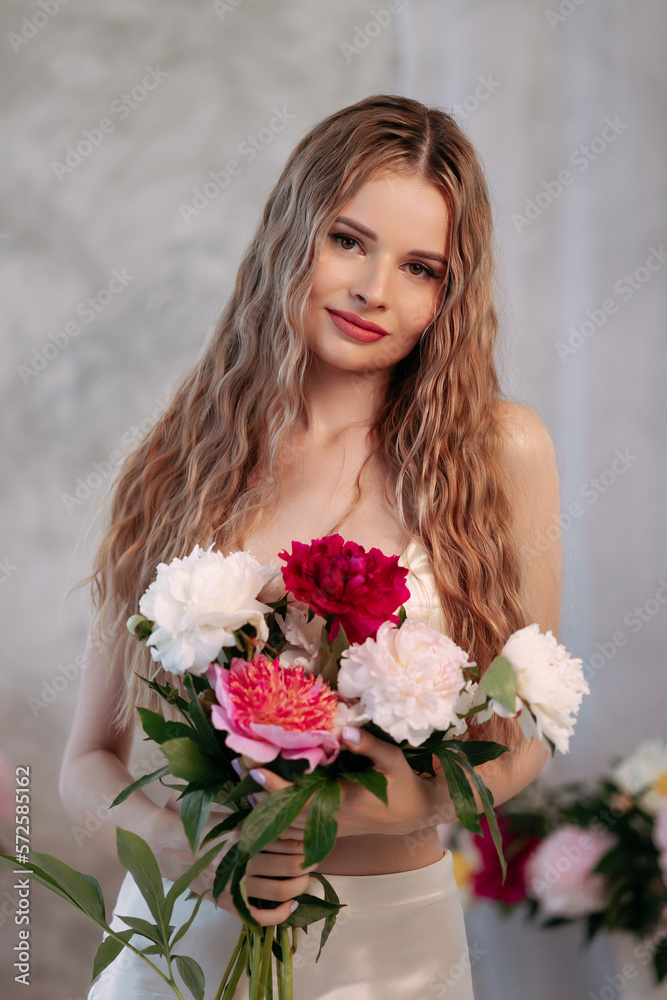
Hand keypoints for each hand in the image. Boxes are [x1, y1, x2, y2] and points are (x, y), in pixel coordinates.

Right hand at [154, 801, 315, 927]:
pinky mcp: (225, 901)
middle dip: (309, 863)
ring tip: (306, 879)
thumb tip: (284, 805)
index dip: (305, 840)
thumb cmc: (200, 822)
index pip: (286, 838)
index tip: (314, 838)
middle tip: (316, 858)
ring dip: (300, 886)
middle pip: (290, 865)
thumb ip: (255, 810)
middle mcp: (241, 859)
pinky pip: (258, 916)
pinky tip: (291, 906)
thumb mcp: (228, 810)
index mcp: (243, 833)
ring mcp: (233, 883)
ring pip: (279, 890)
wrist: (167, 844)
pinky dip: (279, 914)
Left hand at [245, 730, 454, 841]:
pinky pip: (297, 828)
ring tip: (245, 777)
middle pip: (287, 810)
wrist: (412, 814)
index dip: (275, 786)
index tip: (254, 770)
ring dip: (265, 802)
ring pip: (288, 822)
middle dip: (261, 791)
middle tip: (240, 766)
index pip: (302, 797)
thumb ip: (369, 745)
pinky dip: (277, 815)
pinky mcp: (329, 830)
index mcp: (345, 801)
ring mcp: (329, 828)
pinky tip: (263, 797)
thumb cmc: (402, 783)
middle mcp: (332, 819)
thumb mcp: (392, 760)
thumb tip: (345, 730)